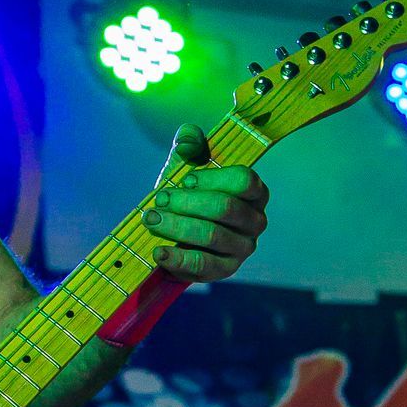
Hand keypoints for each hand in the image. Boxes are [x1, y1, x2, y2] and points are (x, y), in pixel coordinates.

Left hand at [142, 124, 268, 282]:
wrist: (178, 234)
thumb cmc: (188, 196)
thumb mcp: (185, 167)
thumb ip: (188, 146)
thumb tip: (188, 136)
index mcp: (254, 192)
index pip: (244, 181)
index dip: (212, 179)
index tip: (185, 180)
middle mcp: (255, 221)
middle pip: (225, 208)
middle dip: (186, 202)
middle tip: (159, 199)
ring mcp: (243, 248)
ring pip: (212, 235)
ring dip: (177, 226)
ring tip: (151, 219)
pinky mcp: (226, 270)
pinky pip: (204, 265)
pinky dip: (178, 258)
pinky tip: (158, 251)